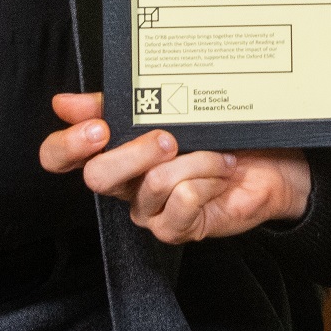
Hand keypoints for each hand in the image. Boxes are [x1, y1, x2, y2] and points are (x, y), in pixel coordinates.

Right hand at [41, 93, 313, 243]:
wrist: (271, 161)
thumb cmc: (218, 132)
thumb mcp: (167, 104)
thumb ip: (113, 103)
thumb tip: (64, 103)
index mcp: (112, 150)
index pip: (60, 157)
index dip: (67, 146)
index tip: (97, 128)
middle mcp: (124, 183)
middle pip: (98, 176)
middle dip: (138, 151)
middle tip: (171, 137)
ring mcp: (148, 209)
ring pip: (151, 184)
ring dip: (194, 160)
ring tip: (217, 153)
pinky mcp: (176, 228)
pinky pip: (180, 203)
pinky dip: (207, 180)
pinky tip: (221, 174)